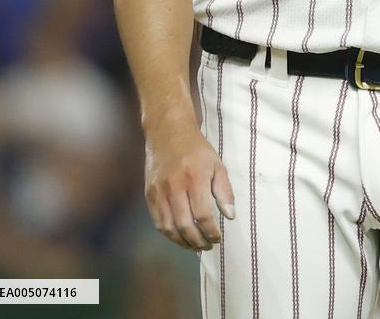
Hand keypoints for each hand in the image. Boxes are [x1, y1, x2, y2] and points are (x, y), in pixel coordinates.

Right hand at [144, 120, 235, 251]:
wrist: (168, 133)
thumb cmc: (197, 150)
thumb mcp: (217, 165)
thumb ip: (224, 191)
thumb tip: (230, 216)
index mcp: (195, 178)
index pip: (203, 215)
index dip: (211, 231)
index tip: (218, 238)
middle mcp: (175, 187)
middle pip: (185, 225)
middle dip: (198, 241)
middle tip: (208, 245)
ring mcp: (159, 192)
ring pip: (169, 228)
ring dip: (183, 242)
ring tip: (195, 246)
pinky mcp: (149, 195)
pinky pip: (158, 221)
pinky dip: (169, 234)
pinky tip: (180, 237)